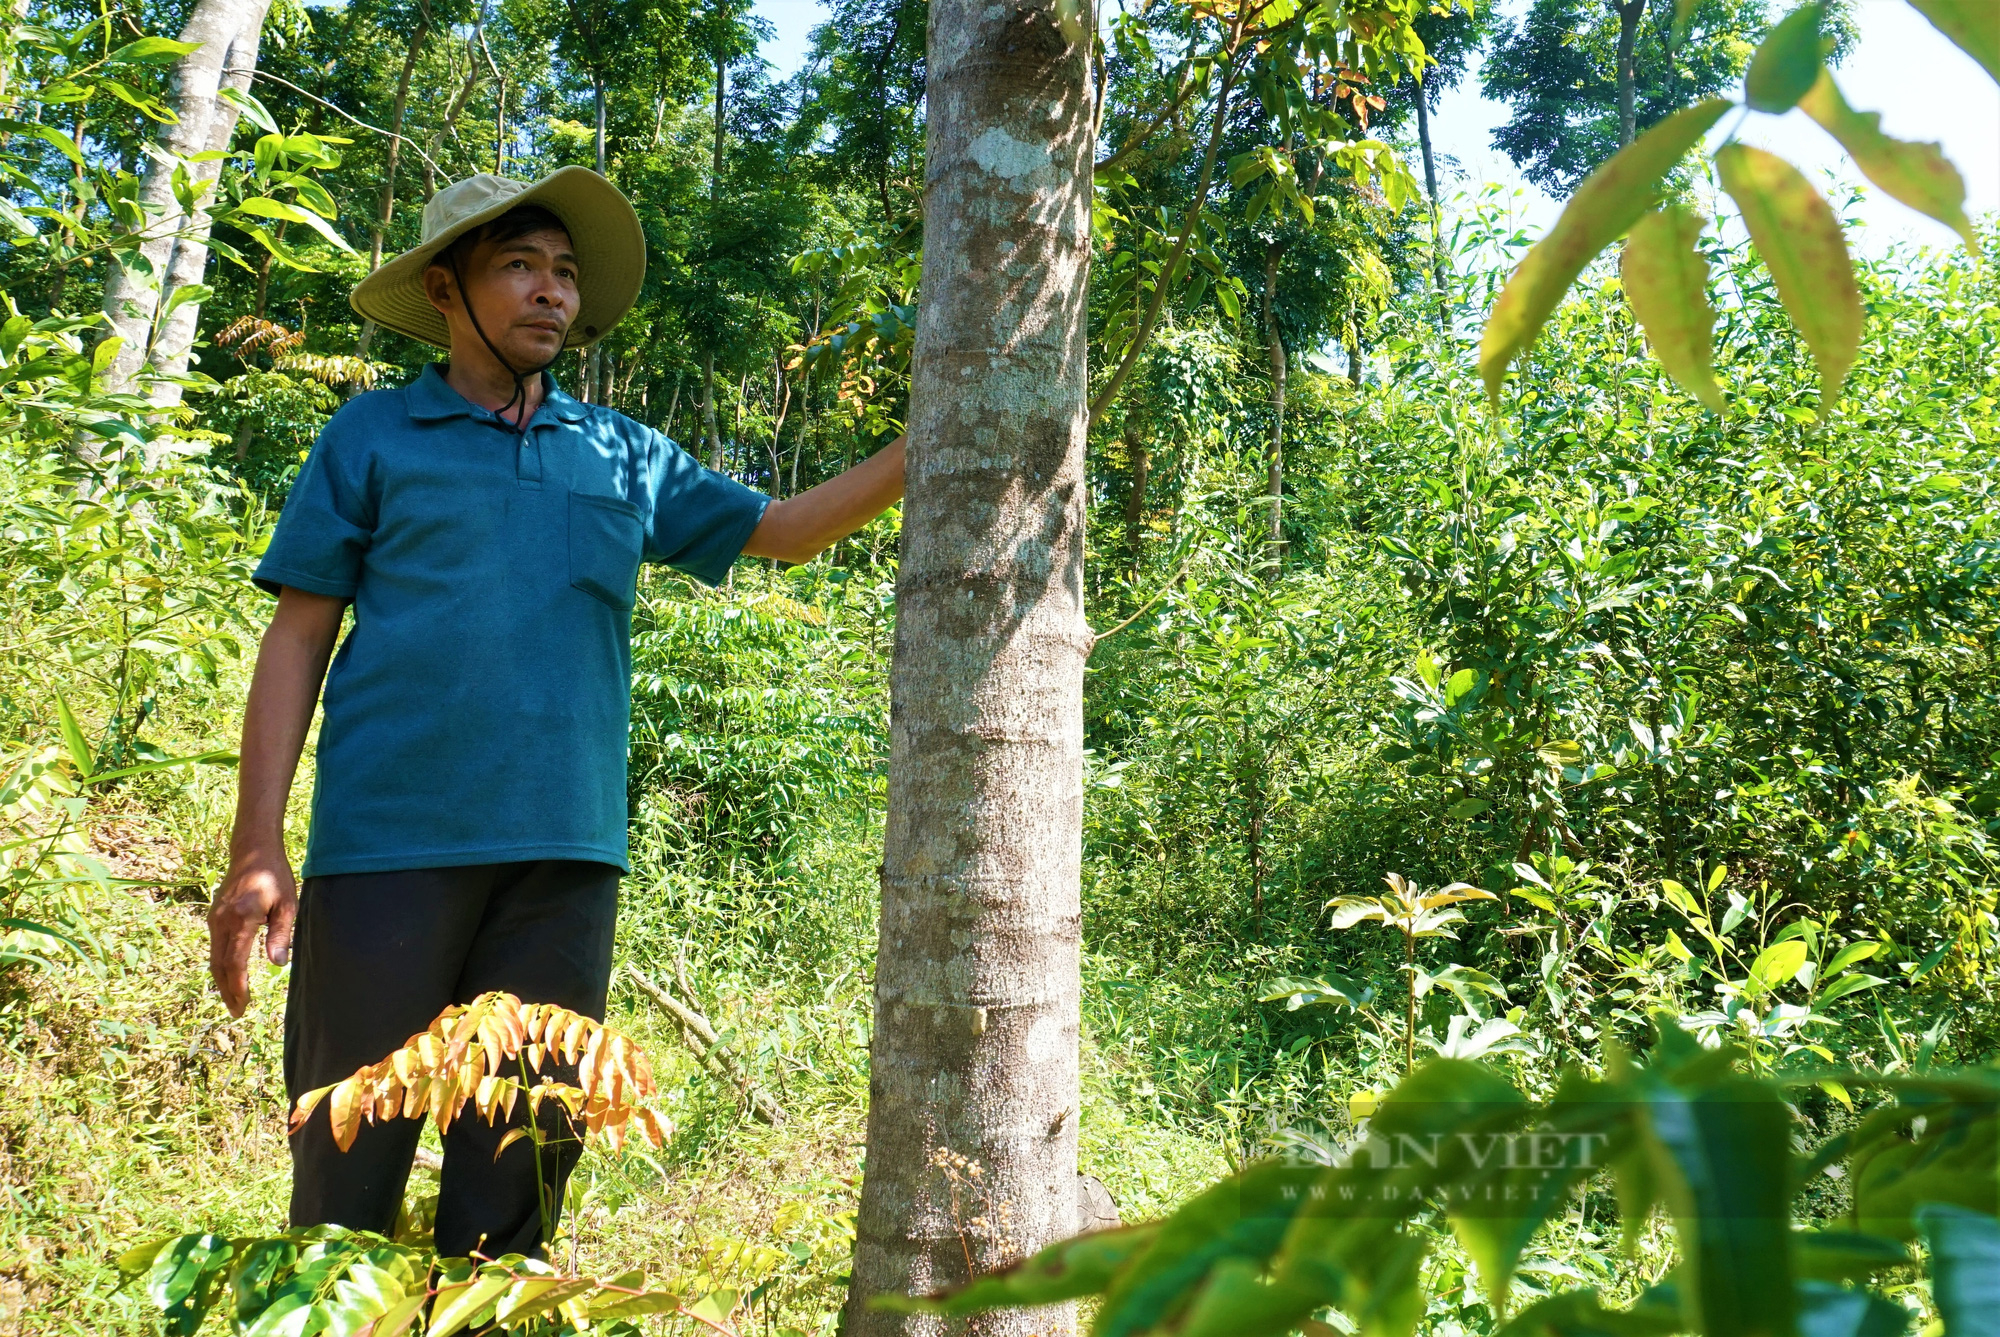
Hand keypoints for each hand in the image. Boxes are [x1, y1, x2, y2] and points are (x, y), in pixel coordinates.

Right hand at [208, 849, 298, 1016]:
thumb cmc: (275, 877)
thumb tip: (278, 965)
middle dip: (227, 991)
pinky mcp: (213, 916)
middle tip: (237, 1012)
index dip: (238, 987)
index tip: (243, 1005)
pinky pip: (214, 947)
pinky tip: (229, 976)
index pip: (235, 963)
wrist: (252, 851)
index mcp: (241, 919)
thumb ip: (280, 935)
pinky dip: (220, 966)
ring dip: (222, 981)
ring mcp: (214, 919)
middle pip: (219, 965)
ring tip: (233, 1000)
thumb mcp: (287, 905)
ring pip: (214, 958)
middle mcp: (222, 921)